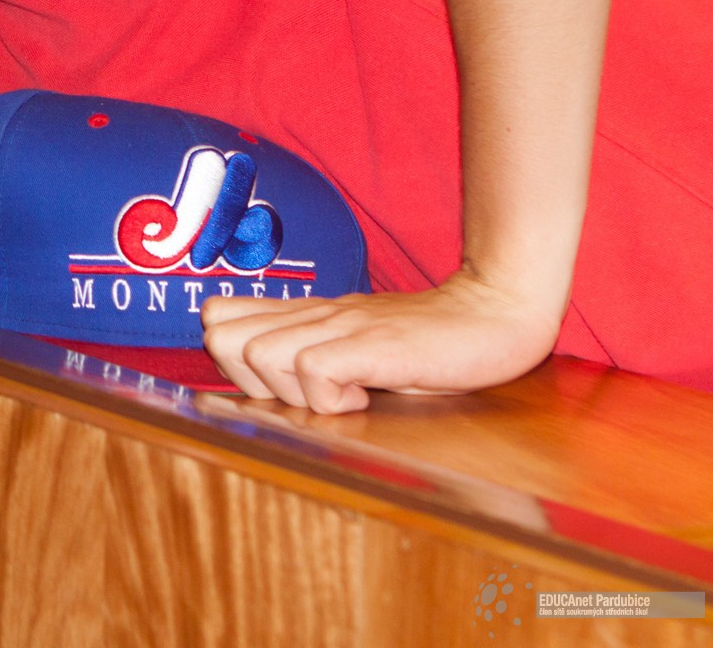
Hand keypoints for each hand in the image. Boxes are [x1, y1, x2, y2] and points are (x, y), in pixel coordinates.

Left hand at [201, 270, 561, 413]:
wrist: (494, 315)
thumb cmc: (427, 342)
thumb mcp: (355, 341)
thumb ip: (311, 352)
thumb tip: (261, 384)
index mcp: (304, 313)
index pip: (217, 318)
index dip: (230, 360)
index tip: (272, 385)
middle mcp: (314, 313)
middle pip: (221, 338)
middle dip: (247, 380)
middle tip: (299, 394)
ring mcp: (341, 325)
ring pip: (260, 355)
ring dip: (291, 392)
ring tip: (338, 395)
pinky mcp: (373, 344)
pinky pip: (313, 370)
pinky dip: (328, 398)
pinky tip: (362, 399)